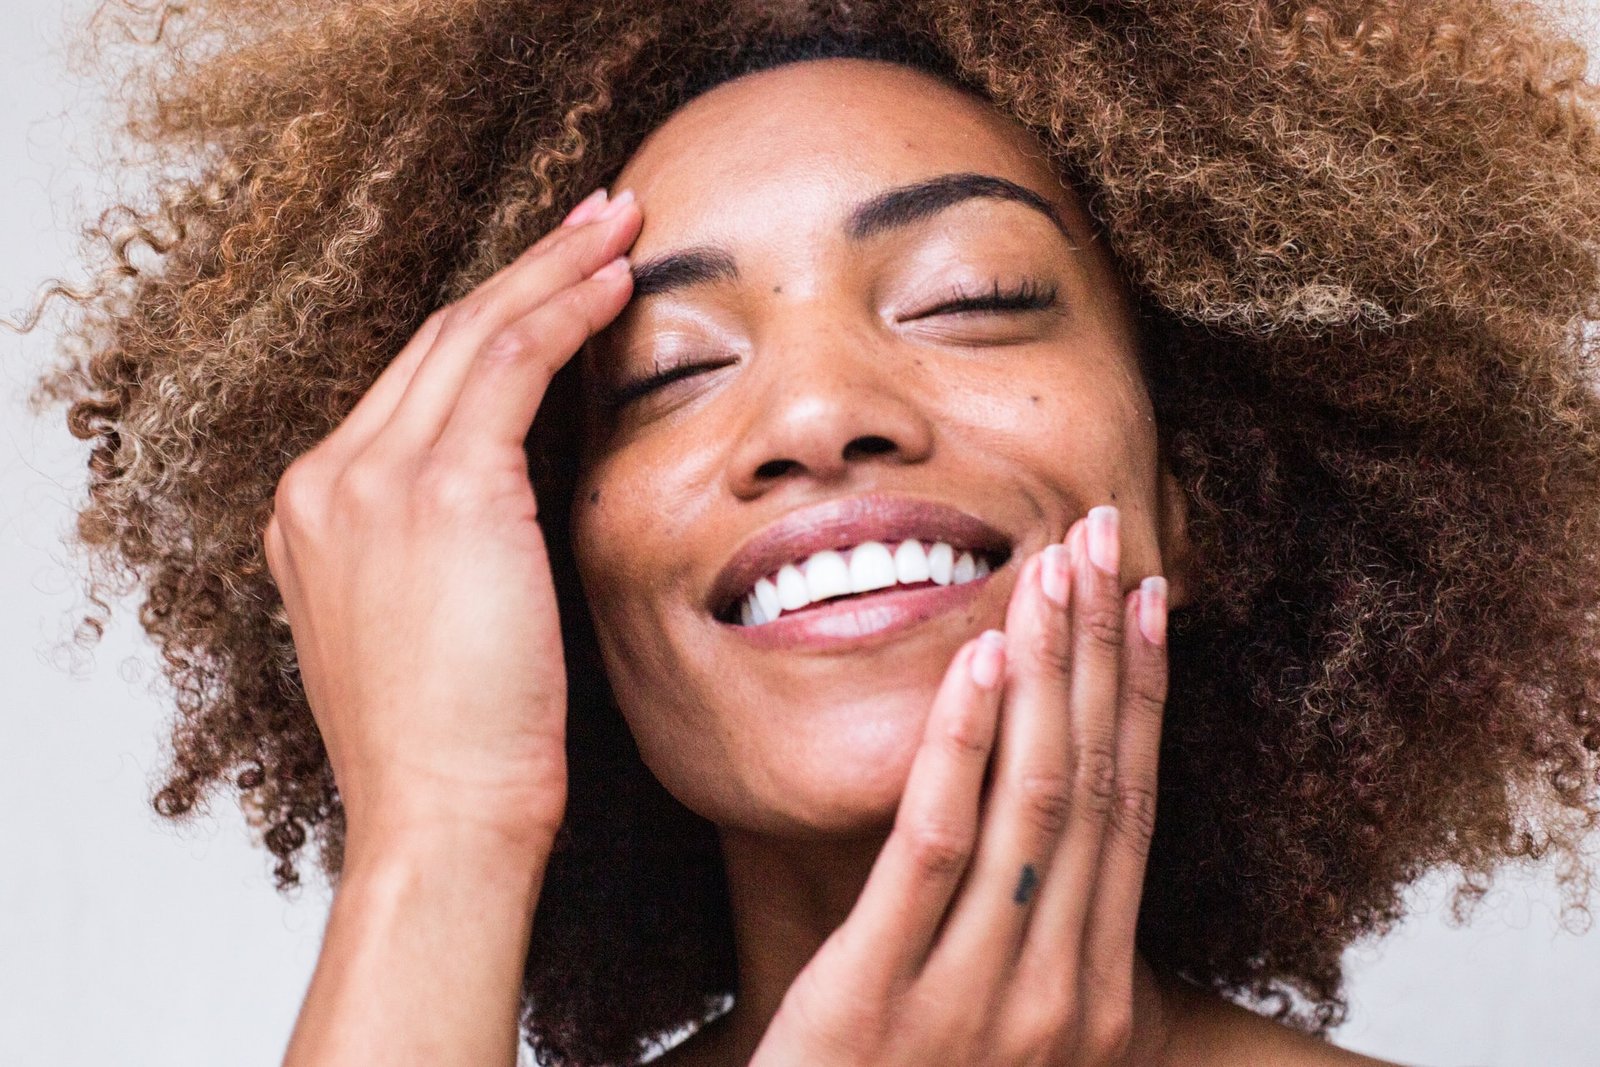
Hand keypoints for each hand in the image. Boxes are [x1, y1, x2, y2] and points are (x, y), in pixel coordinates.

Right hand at [262, 186, 638, 855]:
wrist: (440, 818)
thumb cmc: (455, 746)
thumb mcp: (422, 627)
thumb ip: (439, 548)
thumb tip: (511, 502)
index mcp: (315, 514)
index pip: (413, 389)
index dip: (490, 325)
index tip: (547, 287)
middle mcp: (327, 482)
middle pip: (437, 342)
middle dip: (523, 271)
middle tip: (592, 221)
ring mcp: (371, 481)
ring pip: (473, 333)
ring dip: (553, 268)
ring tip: (618, 224)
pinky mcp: (441, 491)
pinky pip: (509, 362)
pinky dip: (564, 310)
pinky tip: (616, 282)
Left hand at [749, 507, 1174, 1066]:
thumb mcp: (996, 1025)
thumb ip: (1024, 933)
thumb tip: (1034, 810)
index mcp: (1094, 995)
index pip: (1132, 811)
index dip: (1142, 696)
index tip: (1147, 599)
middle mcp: (1058, 995)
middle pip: (1093, 787)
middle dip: (1101, 653)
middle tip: (1100, 540)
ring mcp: (978, 1001)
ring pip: (1032, 804)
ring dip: (1046, 674)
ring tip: (1047, 573)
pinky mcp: (883, 1000)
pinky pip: (935, 848)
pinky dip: (962, 743)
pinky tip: (976, 658)